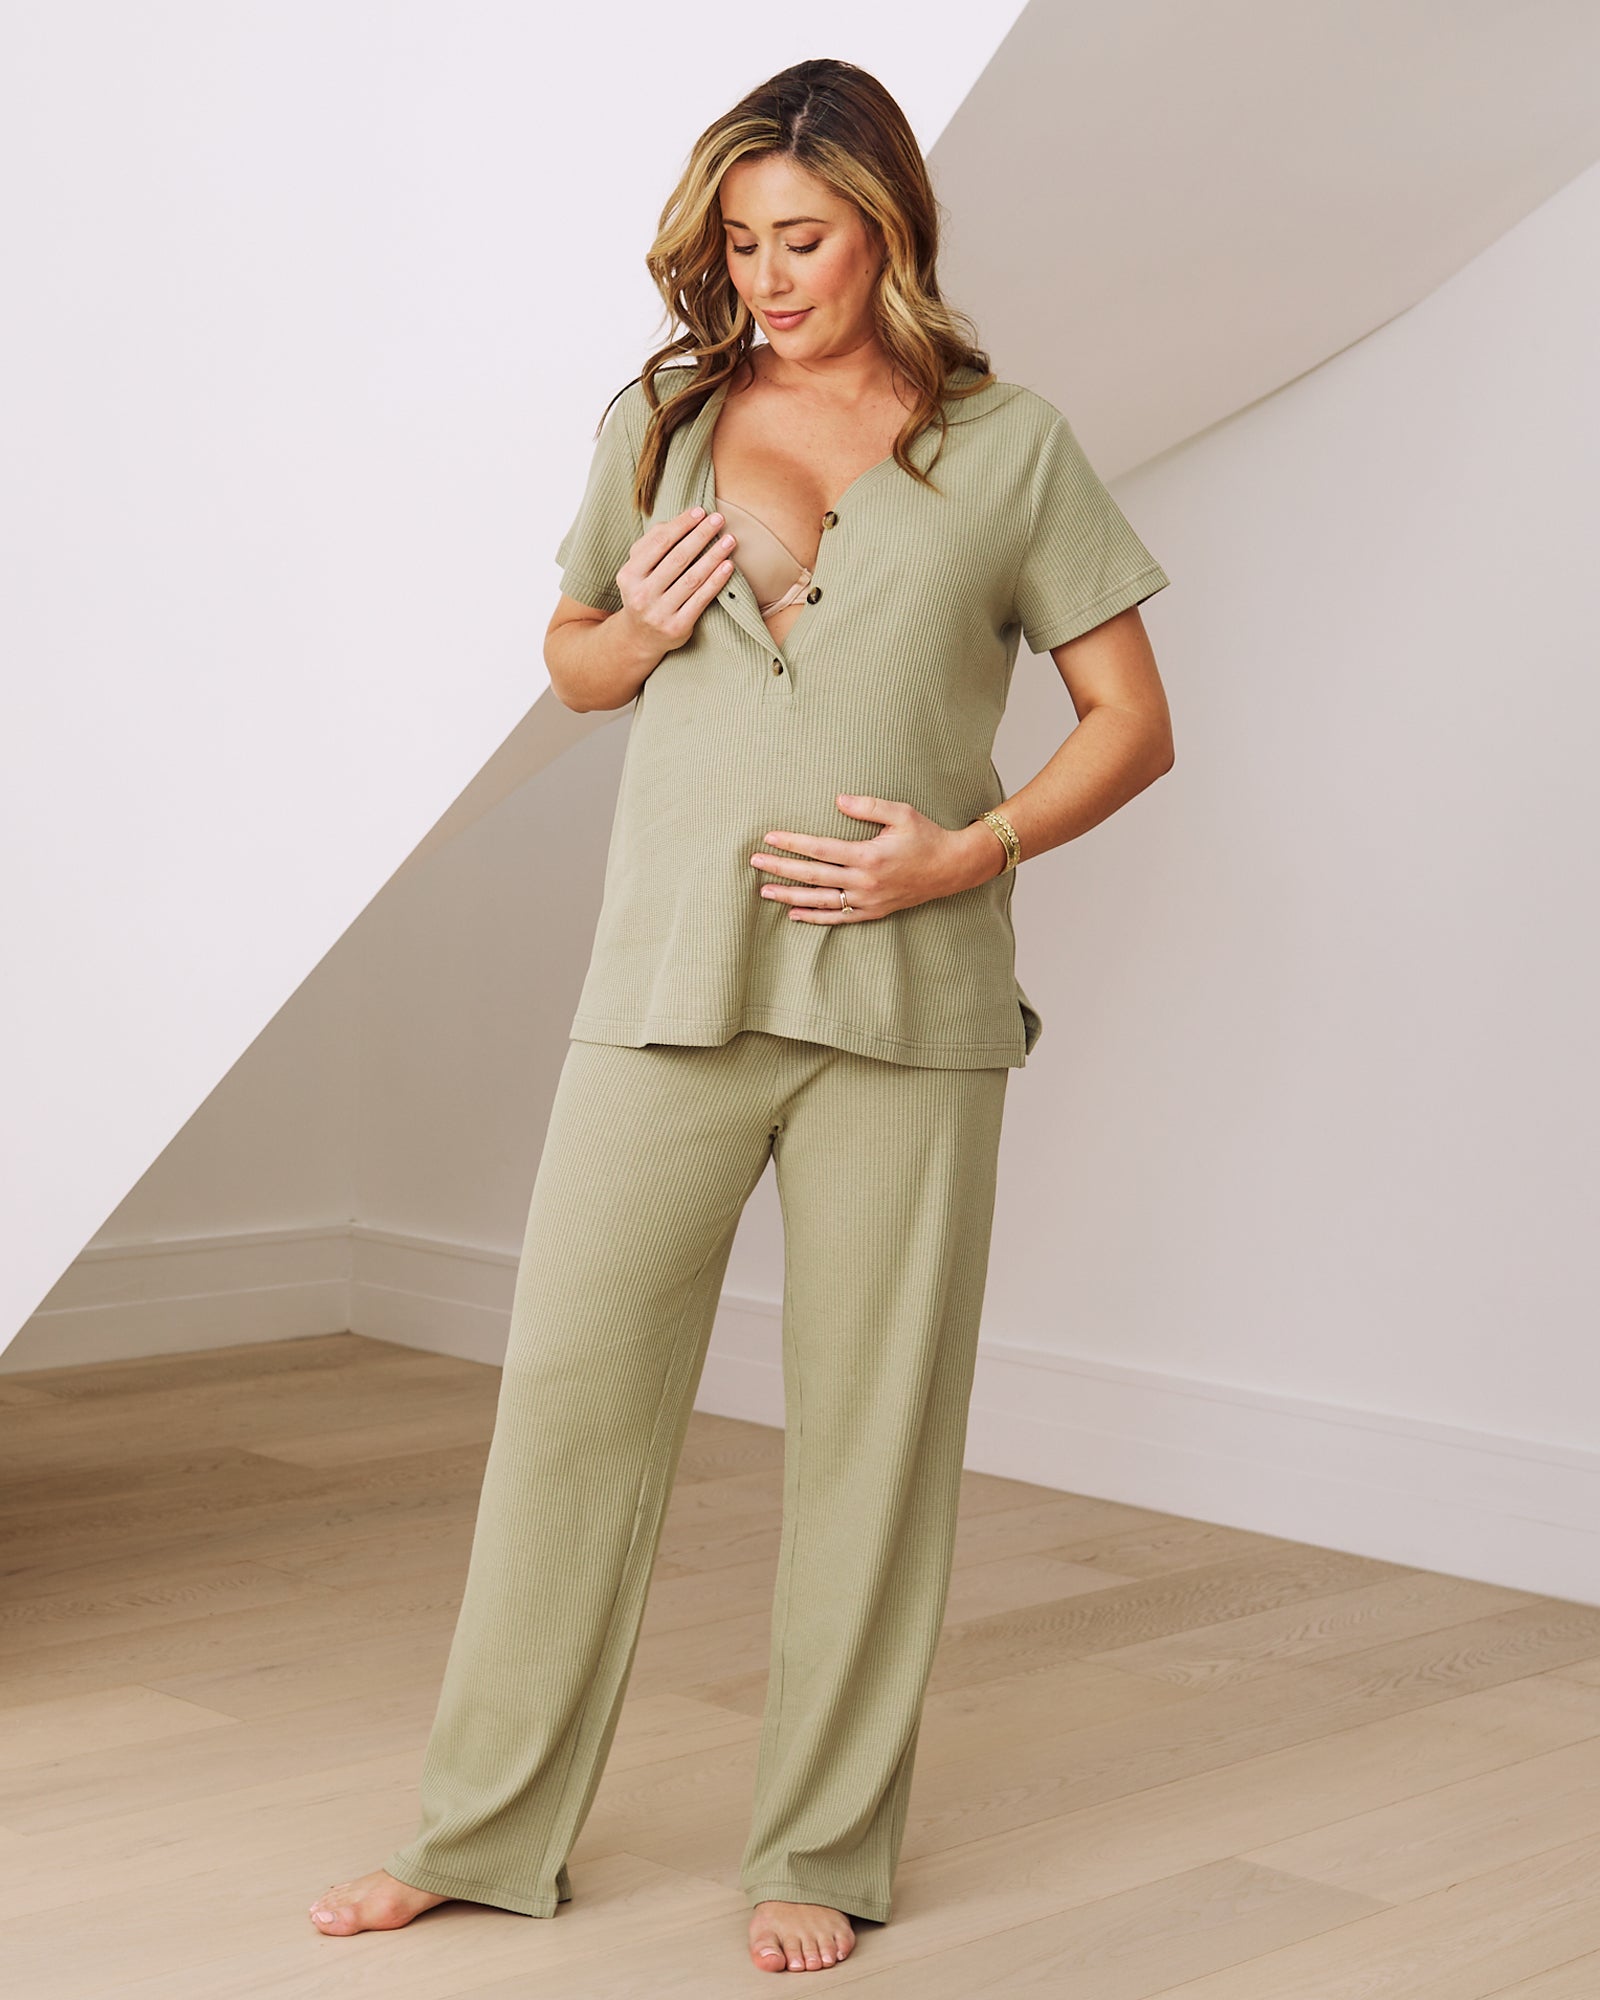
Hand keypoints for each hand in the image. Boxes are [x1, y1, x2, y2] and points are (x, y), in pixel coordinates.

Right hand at [615, 507, 737, 659]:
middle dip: (700, 535)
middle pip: (677, 558)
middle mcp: (641, 594)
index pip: (658, 543)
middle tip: (719, 519)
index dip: (681, 525)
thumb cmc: (644, 592)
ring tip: (729, 540)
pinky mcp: (677, 627)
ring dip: (713, 556)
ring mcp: (659, 613)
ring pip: (692, 578)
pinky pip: (701, 599)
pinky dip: (716, 581)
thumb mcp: (638, 569)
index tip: (700, 511)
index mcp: (629, 574)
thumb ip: (653, 544)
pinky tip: (728, 566)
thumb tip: (679, 522)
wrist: (640, 637)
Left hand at [750, 795, 1007, 922]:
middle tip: (754, 863)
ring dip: (790, 896)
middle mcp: (865, 882)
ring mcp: (868, 901)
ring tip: (764, 891)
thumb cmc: (926, 836)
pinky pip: (838, 918)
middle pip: (813, 876)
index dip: (792, 843)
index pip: (820, 849)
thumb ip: (868, 806)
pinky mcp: (873, 912)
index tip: (769, 838)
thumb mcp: (901, 813)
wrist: (951, 868)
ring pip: (821, 901)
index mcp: (868, 856)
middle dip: (781, 869)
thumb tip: (837, 799)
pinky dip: (815, 917)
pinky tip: (794, 913)